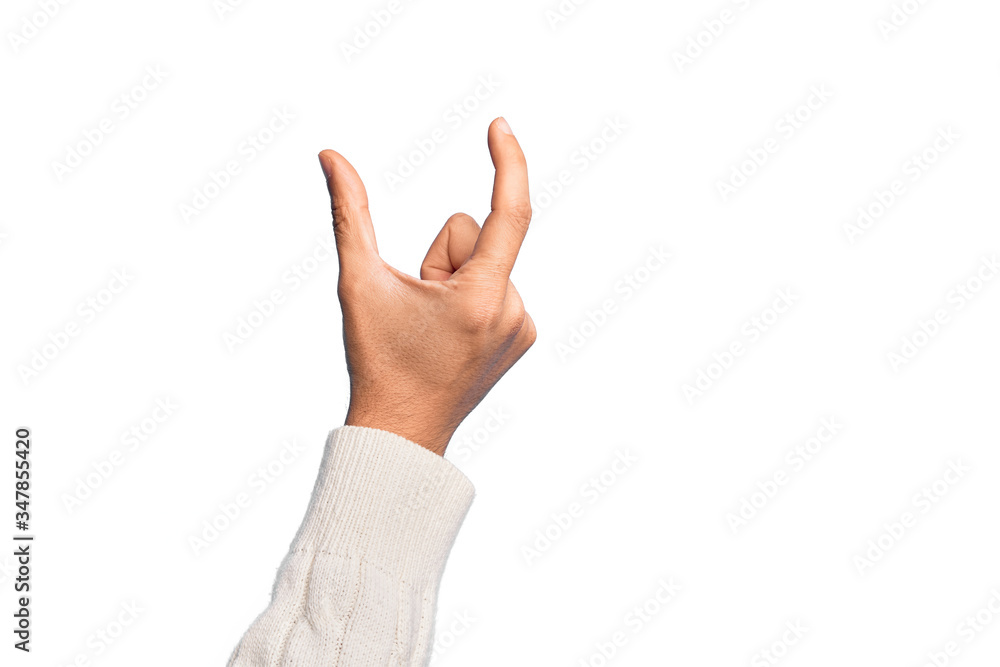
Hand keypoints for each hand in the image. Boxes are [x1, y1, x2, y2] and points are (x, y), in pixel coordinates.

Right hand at [318, 117, 535, 455]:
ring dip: (454, 280)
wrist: (402, 433)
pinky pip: (497, 285)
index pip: (509, 212)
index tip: (498, 124)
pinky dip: (471, 295)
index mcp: (482, 296)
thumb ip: (348, 213)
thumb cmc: (376, 359)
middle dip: (440, 257)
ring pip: (485, 262)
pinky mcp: (523, 335)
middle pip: (474, 236)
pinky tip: (450, 333)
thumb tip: (331, 155)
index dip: (507, 161)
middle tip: (417, 306)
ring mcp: (523, 326)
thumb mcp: (358, 282)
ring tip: (432, 325)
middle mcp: (514, 310)